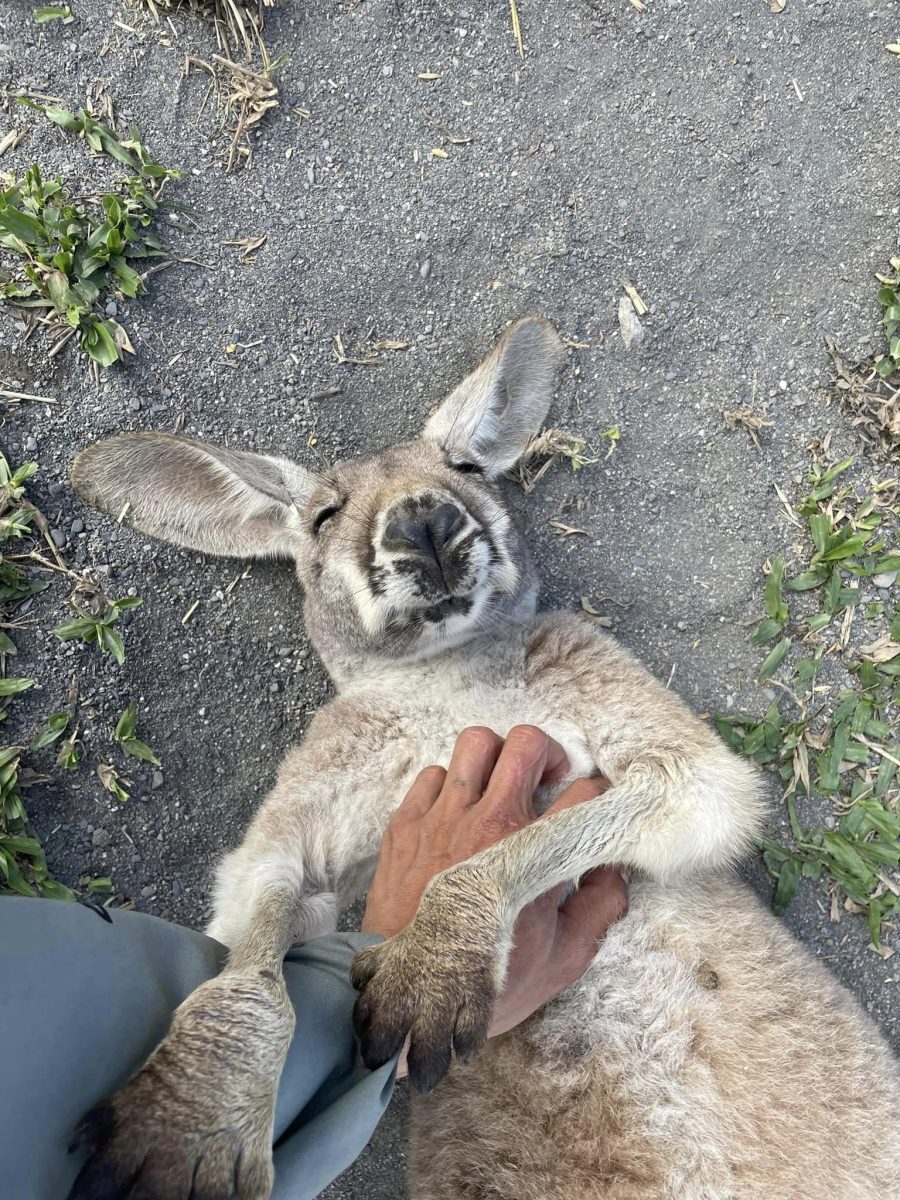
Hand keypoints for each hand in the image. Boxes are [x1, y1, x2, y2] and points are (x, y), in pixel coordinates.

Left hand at [362, 725, 627, 1051]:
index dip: (598, 795)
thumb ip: (600, 907)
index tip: (592, 809)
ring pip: (475, 743)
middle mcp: (487, 822)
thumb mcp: (564, 958)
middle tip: (550, 781)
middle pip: (527, 744)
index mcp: (532, 851)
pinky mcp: (406, 823)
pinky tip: (458, 812)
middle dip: (549, 753)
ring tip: (502, 785)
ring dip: (497, 757)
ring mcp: (442, 817)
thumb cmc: (489, 981)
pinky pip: (432, 773)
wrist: (410, 997)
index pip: (583, 792)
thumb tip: (615, 868)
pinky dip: (450, 784)